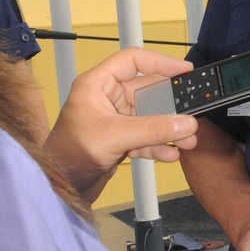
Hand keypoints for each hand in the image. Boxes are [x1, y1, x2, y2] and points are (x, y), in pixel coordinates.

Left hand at [45, 48, 198, 203]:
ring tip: (187, 139)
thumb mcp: (114, 136)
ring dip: (168, 128)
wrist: (59, 188)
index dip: (160, 62)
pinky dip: (159, 145)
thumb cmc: (67, 156)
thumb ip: (153, 129)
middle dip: (170, 105)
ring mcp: (113, 120)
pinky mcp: (118, 140)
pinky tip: (170, 153)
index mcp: (97, 84)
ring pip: (150, 117)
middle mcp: (106, 99)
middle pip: (147, 91)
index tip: (184, 69)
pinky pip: (145, 137)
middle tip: (190, 112)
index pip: (133, 61)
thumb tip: (184, 123)